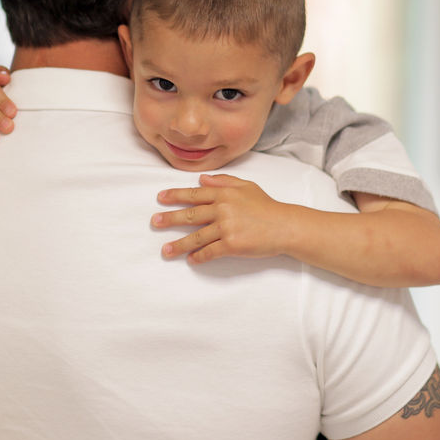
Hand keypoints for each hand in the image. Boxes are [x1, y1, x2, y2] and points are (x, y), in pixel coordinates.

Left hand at [151, 174, 297, 264]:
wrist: (284, 226)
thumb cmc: (266, 206)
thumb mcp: (246, 186)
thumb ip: (223, 181)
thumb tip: (202, 179)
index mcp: (224, 193)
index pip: (194, 194)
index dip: (175, 195)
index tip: (160, 198)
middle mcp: (222, 209)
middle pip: (190, 214)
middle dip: (170, 219)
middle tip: (155, 223)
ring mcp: (226, 227)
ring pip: (196, 236)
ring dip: (179, 244)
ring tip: (166, 250)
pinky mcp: (232, 244)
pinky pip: (210, 251)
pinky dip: (199, 257)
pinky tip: (191, 260)